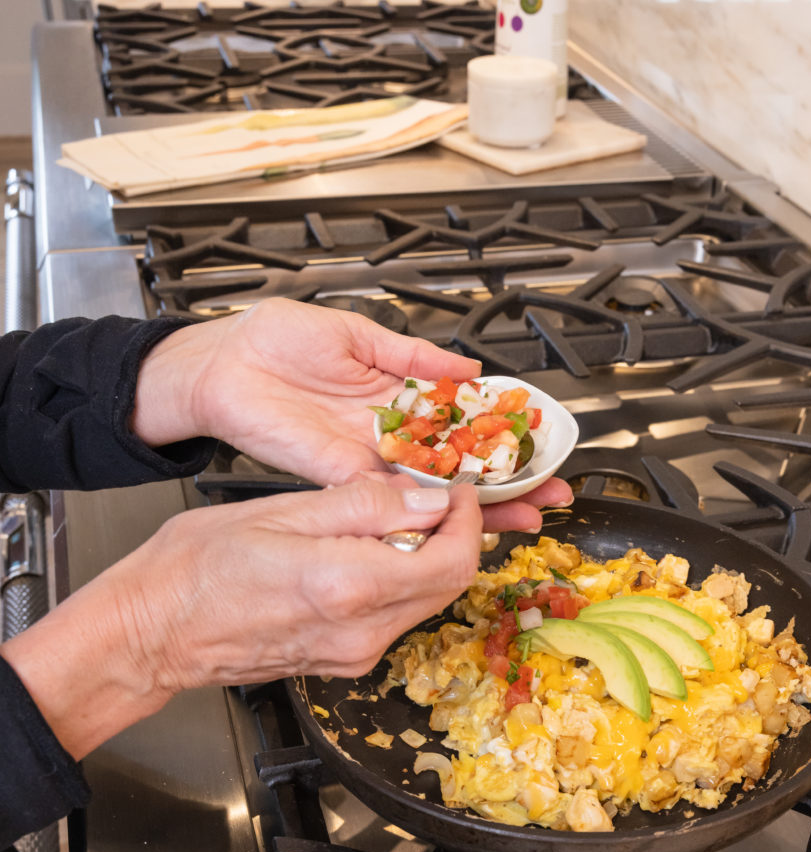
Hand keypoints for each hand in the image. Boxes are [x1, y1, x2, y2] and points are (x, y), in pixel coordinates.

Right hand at [3, 481, 481, 760]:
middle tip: (440, 502)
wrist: (154, 632)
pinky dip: (399, 583)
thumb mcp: (281, 511)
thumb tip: (424, 497)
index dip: (469, 520)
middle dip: (457, 539)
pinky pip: (393, 619)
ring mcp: (354, 654)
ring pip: (424, 603)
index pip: (452, 559)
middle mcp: (361, 632)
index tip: (459, 492)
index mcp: (350, 587)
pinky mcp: (343, 662)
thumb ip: (363, 505)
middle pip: (449, 586)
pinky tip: (371, 555)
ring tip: (401, 522)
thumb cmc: (194, 571)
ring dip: (428, 561)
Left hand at [133, 298, 571, 531]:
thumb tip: (464, 367)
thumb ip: (412, 355)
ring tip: (520, 518)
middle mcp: (389, 434)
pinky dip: (422, 508)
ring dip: (476, 509)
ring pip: (432, 491)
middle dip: (507, 486)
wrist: (220, 364)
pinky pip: (388, 495)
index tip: (541, 449)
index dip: (503, 438)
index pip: (464, 423)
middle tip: (549, 497)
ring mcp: (367, 458)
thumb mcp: (357, 333)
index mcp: (399, 396)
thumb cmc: (275, 339)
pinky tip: (458, 516)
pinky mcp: (339, 475)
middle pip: (460, 468)